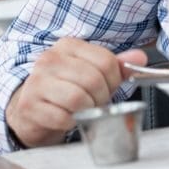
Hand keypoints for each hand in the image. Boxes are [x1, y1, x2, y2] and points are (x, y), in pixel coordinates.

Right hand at [6, 38, 147, 147]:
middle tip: (96, 102)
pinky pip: (62, 117)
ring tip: (82, 110)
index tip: (109, 87)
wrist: (30, 109)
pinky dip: (71, 122)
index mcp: (68, 46)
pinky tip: (67, 118)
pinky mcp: (29, 105)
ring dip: (87, 110)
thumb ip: (117, 65)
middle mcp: (50, 60)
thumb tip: (140, 58)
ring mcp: (36, 82)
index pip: (106, 61)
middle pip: (93, 80)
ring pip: (78, 98)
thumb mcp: (92, 72)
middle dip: (101, 97)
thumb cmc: (64, 89)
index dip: (114, 80)